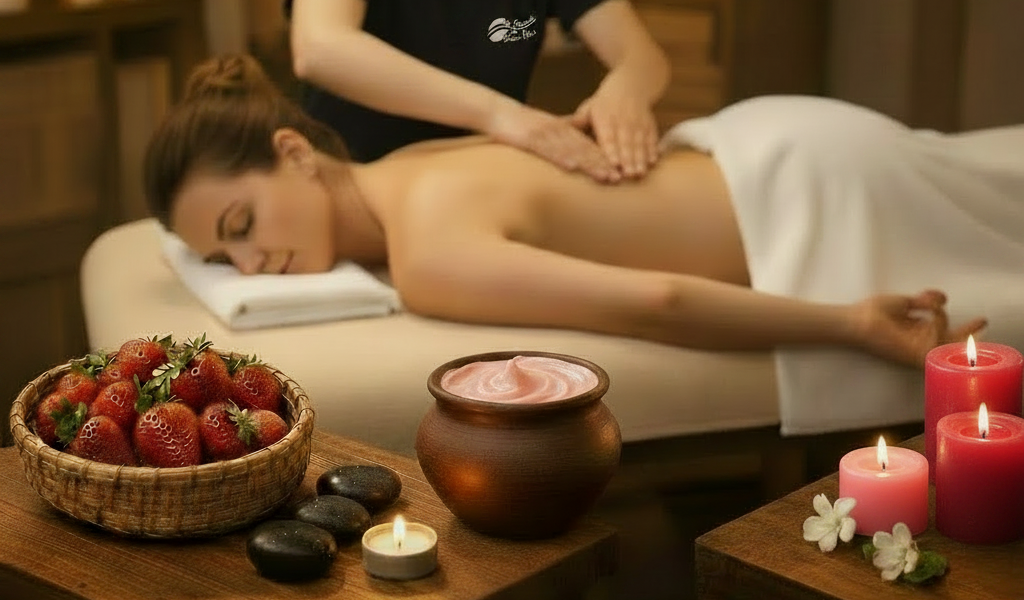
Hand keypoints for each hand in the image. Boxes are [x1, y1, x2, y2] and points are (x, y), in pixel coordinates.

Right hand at [486, 102, 620, 182]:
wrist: (496, 111)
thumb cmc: (518, 124)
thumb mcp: (543, 130)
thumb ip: (559, 138)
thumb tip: (572, 155)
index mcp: (562, 129)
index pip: (587, 145)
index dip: (604, 158)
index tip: (618, 171)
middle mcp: (558, 131)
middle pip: (584, 149)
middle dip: (602, 164)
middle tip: (618, 178)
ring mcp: (545, 134)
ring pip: (572, 150)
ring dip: (589, 164)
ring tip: (604, 176)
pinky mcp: (530, 138)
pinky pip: (548, 149)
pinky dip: (561, 157)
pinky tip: (572, 167)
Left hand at [571, 81, 659, 178]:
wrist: (631, 85)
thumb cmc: (604, 103)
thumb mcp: (589, 107)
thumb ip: (579, 121)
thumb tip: (562, 127)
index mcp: (605, 117)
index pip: (608, 136)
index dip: (611, 151)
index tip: (613, 164)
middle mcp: (623, 120)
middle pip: (626, 143)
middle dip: (628, 160)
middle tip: (628, 175)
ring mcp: (638, 123)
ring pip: (640, 143)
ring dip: (640, 159)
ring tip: (639, 173)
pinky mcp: (649, 125)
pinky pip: (651, 138)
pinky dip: (653, 150)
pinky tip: (653, 162)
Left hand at [852, 289, 987, 366]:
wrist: (856, 321)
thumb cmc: (871, 312)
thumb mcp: (903, 301)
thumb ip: (924, 300)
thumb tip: (943, 298)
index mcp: (915, 331)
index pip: (943, 330)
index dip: (963, 326)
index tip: (981, 319)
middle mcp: (919, 341)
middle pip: (950, 340)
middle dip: (968, 332)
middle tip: (982, 320)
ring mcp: (918, 349)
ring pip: (945, 336)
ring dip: (942, 317)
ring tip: (930, 307)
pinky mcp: (916, 354)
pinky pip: (939, 339)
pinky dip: (938, 322)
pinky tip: (929, 314)